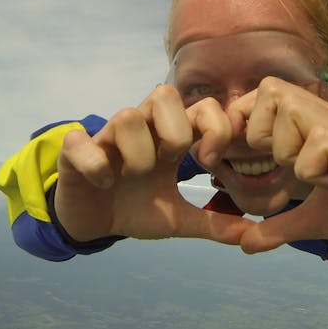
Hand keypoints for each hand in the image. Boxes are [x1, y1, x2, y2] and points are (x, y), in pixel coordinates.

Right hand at [54, 85, 252, 244]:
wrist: (90, 222)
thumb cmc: (135, 209)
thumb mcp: (178, 220)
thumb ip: (213, 222)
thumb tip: (252, 235)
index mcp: (168, 138)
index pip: (201, 105)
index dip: (212, 127)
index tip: (208, 162)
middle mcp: (140, 128)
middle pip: (164, 94)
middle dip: (175, 133)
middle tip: (170, 164)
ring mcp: (107, 136)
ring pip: (127, 116)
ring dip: (137, 154)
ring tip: (132, 178)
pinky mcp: (75, 150)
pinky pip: (83, 142)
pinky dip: (97, 165)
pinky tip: (104, 183)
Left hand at [235, 78, 327, 263]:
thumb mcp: (314, 220)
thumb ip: (280, 225)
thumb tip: (244, 243)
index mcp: (319, 125)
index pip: (268, 91)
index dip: (247, 118)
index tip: (250, 156)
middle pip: (273, 89)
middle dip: (261, 130)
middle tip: (282, 165)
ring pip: (292, 111)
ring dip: (288, 150)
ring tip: (314, 177)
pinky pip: (319, 144)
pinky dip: (312, 170)